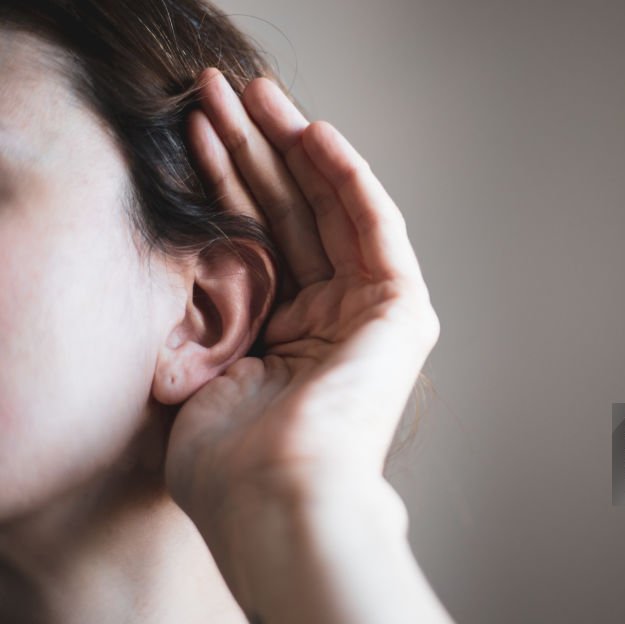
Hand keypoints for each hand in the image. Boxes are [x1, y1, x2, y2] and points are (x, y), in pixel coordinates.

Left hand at [165, 68, 437, 534]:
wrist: (276, 497)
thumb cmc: (231, 459)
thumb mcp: (199, 367)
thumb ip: (207, 312)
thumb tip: (191, 265)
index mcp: (287, 341)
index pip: (260, 241)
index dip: (226, 184)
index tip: (195, 133)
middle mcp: (332, 322)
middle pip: (294, 218)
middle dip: (257, 152)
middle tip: (224, 93)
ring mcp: (370, 316)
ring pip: (331, 212)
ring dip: (296, 150)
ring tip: (257, 93)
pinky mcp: (401, 311)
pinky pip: (376, 228)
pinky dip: (348, 179)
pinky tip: (315, 133)